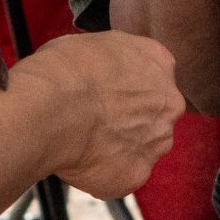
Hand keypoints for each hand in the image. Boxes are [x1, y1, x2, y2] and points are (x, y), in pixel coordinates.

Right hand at [10, 30, 185, 198]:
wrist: (51, 109)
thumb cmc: (62, 70)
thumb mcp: (92, 43)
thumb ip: (111, 62)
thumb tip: (100, 71)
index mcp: (158, 62)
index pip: (152, 76)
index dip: (127, 87)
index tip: (107, 94)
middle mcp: (168, 102)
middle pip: (154, 115)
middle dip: (129, 120)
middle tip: (95, 121)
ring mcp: (157, 141)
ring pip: (142, 148)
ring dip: (119, 148)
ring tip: (83, 142)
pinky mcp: (138, 174)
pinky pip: (122, 176)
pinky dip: (103, 173)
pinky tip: (79, 161)